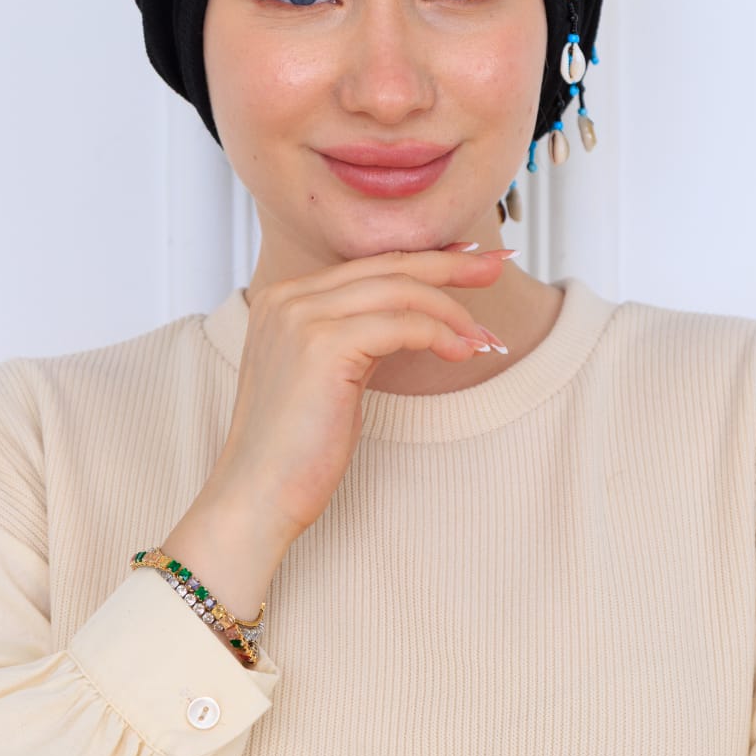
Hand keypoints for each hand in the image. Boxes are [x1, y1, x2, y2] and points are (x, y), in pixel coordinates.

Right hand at [198, 243, 513, 564]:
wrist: (256, 497)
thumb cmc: (295, 450)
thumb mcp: (330, 376)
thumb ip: (360, 337)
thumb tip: (416, 316)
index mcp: (284, 299)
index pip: (369, 263)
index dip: (425, 258)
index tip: (469, 259)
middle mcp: (288, 298)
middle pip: (388, 264)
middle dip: (450, 264)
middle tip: (499, 264)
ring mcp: (302, 317)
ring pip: (401, 290)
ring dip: (453, 311)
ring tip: (485, 338)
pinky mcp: (323, 345)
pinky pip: (403, 324)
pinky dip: (440, 335)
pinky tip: (462, 353)